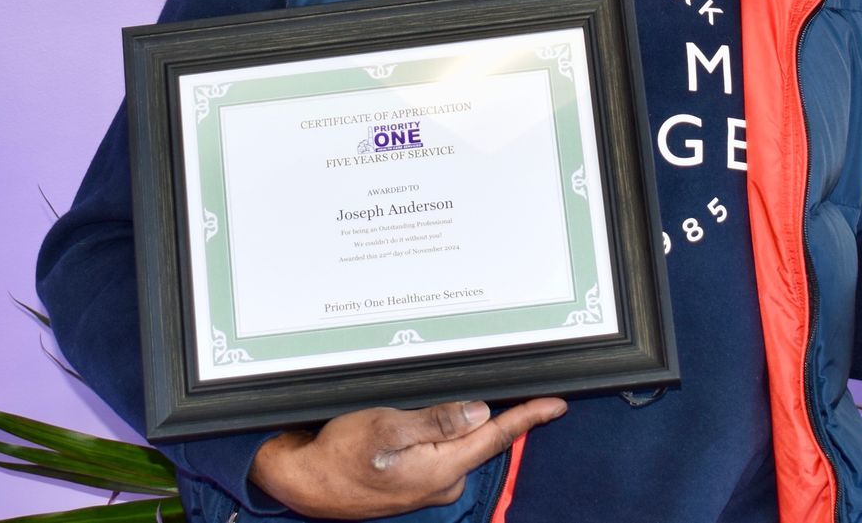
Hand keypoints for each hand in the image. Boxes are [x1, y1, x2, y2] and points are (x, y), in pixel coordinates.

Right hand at [250, 397, 567, 518]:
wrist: (305, 482)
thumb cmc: (339, 454)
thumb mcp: (385, 427)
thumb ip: (435, 420)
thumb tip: (479, 412)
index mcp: (441, 469)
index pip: (495, 437)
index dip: (528, 417)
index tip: (555, 403)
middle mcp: (442, 482)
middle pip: (479, 437)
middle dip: (490, 410)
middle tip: (494, 378)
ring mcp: (428, 484)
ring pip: (457, 442)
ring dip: (455, 420)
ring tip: (430, 399)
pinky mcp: (414, 481)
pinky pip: (438, 450)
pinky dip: (437, 431)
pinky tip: (417, 418)